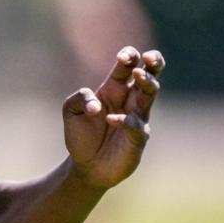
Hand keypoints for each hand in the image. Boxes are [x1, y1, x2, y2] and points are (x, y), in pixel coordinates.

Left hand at [62, 46, 163, 189]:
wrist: (87, 165)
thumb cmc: (81, 134)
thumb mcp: (70, 111)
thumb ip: (79, 98)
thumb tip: (95, 105)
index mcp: (113, 89)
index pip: (126, 67)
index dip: (129, 57)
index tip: (123, 56)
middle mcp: (129, 100)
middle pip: (148, 76)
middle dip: (153, 64)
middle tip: (149, 58)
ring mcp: (137, 118)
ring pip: (150, 95)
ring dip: (147, 83)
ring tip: (138, 75)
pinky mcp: (138, 138)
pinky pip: (137, 126)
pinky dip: (126, 121)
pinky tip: (112, 119)